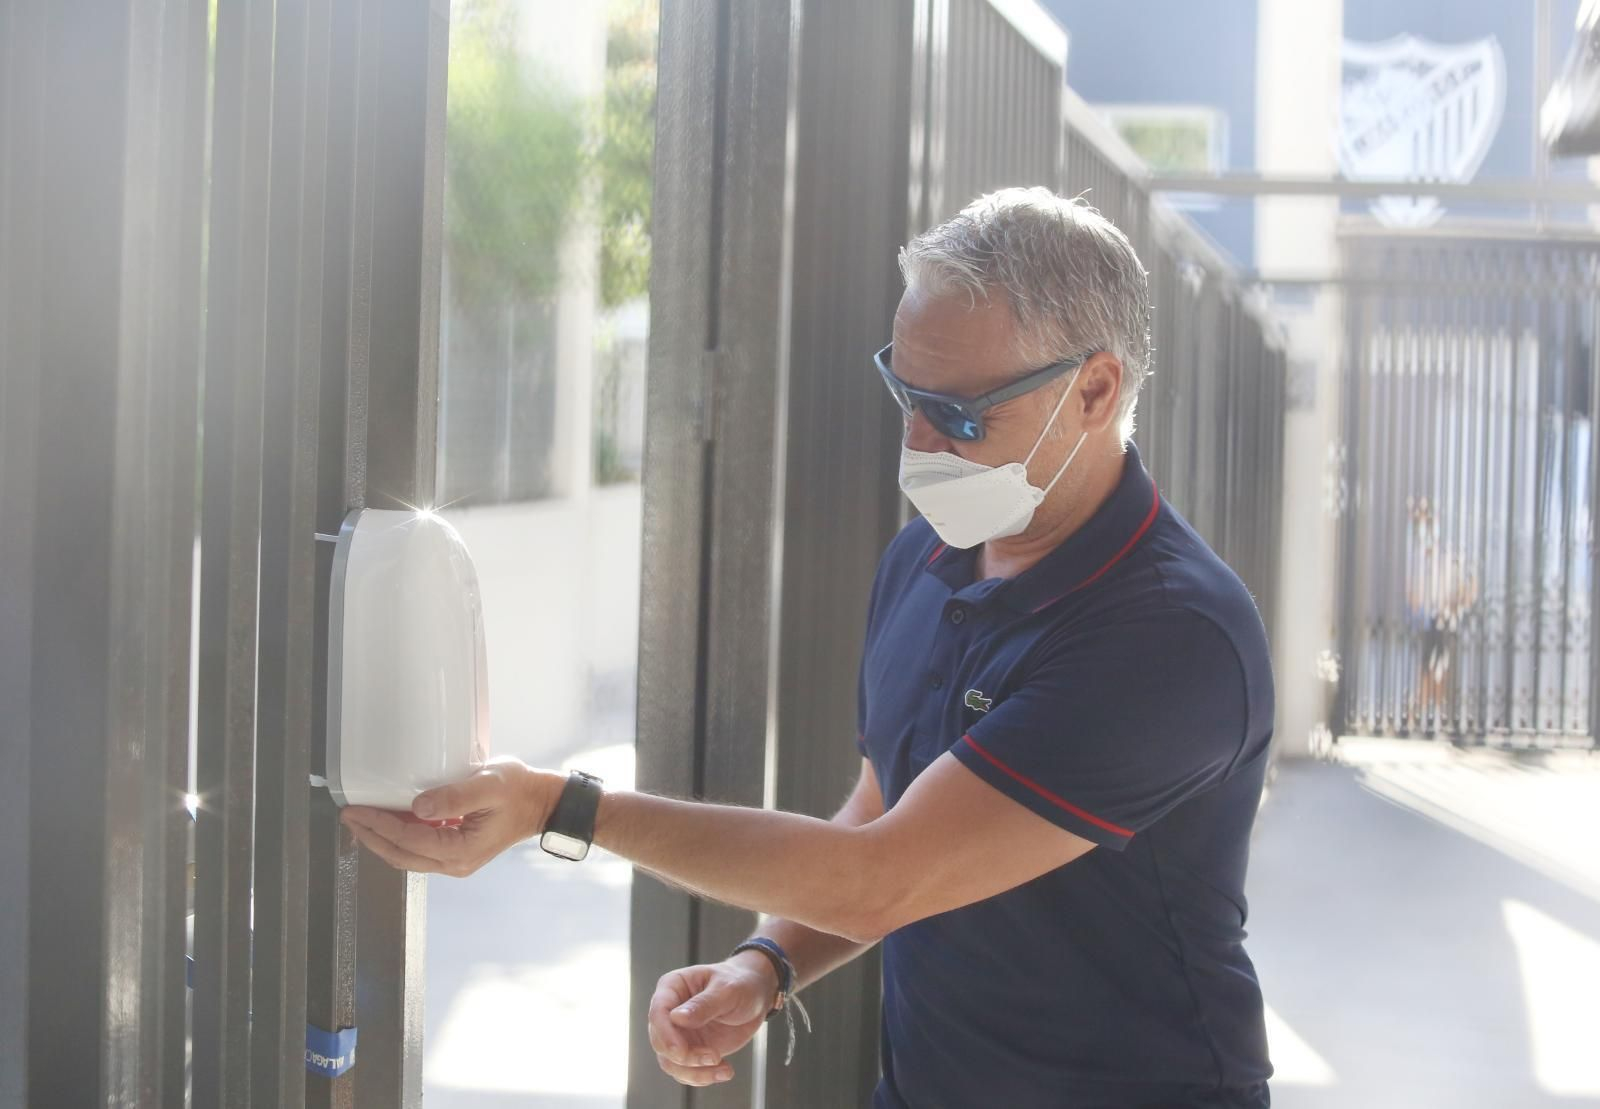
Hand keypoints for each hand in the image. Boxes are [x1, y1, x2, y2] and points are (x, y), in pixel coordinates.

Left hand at [340, 757, 560, 876]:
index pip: (408, 840)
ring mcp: (455, 861)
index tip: (356, 810)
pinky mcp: (456, 852)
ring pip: (408, 856)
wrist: (542, 803)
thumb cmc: (519, 791)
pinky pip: (420, 849)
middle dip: (371, 837)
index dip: (378, 826)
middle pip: (401, 855)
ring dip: (383, 839)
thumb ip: (455, 796)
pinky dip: (400, 836)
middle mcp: (454, 863)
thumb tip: (417, 806)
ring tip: (362, 819)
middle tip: (349, 816)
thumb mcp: (489, 785)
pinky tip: (391, 820)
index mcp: (460, 850)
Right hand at [647, 956, 777, 1086]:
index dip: (665, 1035)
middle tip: (713, 1057)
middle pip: (660, 1043)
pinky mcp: (691, 1050)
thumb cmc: (740, 983)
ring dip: (695, 1072)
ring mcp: (679, 1033)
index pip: (658, 1013)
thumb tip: (677, 1017)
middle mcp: (670, 1012)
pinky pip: (687, 1072)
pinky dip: (704, 1077)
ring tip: (724, 1068)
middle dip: (685, 1057)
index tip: (681, 1051)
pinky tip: (725, 1071)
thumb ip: (704, 1004)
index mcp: (672, 987)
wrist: (756, 996)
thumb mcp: (727, 990)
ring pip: (671, 1063)